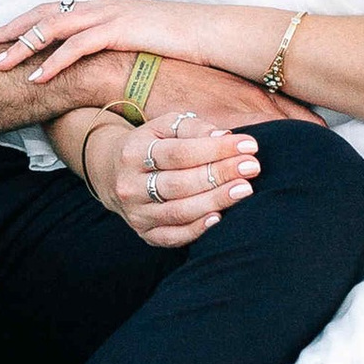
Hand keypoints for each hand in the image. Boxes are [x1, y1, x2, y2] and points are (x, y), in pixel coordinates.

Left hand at [0, 0, 272, 90]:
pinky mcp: (120, 30)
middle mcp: (101, 6)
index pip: (54, 11)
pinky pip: (77, 46)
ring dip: (21, 47)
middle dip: (8, 28)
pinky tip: (35, 78)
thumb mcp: (145, 46)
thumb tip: (103, 70)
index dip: (23, 22)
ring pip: (52, 27)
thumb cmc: (186, 45)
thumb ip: (119, 52)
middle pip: (42, 13)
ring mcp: (110, 15)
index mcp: (104, 8)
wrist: (217, 34)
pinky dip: (53, 61)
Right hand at [76, 106, 261, 247]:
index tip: (249, 146)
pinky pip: (173, 236)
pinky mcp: (144, 233)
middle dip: (220, 174)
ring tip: (245, 190)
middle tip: (252, 167)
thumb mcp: (164, 127)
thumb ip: (193, 128)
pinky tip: (219, 218)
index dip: (216, 149)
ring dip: (215, 201)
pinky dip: (196, 229)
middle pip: (180, 183)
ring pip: (179, 211)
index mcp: (134, 153)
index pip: (179, 152)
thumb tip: (224, 136)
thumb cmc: (151, 146)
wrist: (112, 173)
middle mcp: (130, 185)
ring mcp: (136, 212)